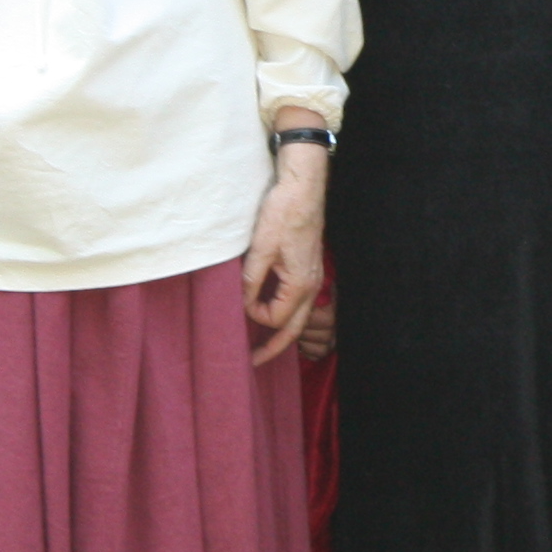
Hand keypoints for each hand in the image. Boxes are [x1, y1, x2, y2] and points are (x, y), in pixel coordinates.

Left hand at [245, 134, 329, 366]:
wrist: (303, 188)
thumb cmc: (284, 213)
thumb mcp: (261, 248)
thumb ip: (251, 280)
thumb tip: (243, 304)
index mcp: (300, 284)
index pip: (276, 319)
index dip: (254, 316)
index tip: (238, 303)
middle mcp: (312, 286)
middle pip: (295, 329)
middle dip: (274, 348)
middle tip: (254, 363)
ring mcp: (313, 278)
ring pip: (298, 316)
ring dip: (280, 330)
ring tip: (261, 341)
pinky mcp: (308, 268)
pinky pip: (298, 300)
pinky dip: (284, 312)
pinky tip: (270, 308)